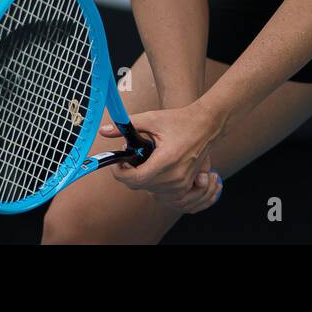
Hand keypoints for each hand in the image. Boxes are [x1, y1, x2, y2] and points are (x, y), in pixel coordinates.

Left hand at [100, 102, 225, 212]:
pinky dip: (154, 183)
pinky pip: (163, 193)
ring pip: (150, 191)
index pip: (135, 179)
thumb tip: (104, 130)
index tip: (117, 162)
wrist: (206, 125)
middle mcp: (175, 176)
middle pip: (140, 186)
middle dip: (129, 173)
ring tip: (144, 159)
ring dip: (141, 178)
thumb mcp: (151, 119)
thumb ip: (127, 125)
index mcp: (166, 160)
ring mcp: (182, 183)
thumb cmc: (180, 120)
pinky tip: (154, 167)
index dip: (120, 173)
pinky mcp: (187, 185)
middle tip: (130, 155)